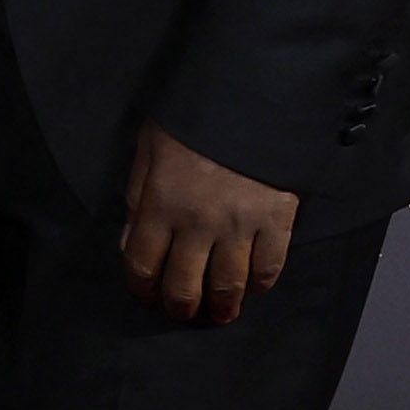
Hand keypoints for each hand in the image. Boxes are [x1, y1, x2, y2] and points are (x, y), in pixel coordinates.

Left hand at [119, 125, 296, 325]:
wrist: (253, 95)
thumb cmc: (193, 119)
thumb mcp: (149, 149)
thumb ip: (137, 197)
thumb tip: (132, 243)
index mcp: (160, 205)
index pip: (143, 266)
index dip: (143, 290)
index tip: (148, 296)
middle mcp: (198, 223)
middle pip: (185, 287)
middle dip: (181, 308)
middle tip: (184, 312)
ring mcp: (240, 225)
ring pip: (228, 286)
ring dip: (222, 307)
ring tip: (219, 313)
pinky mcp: (278, 221)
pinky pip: (269, 268)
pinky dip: (260, 285)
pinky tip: (252, 287)